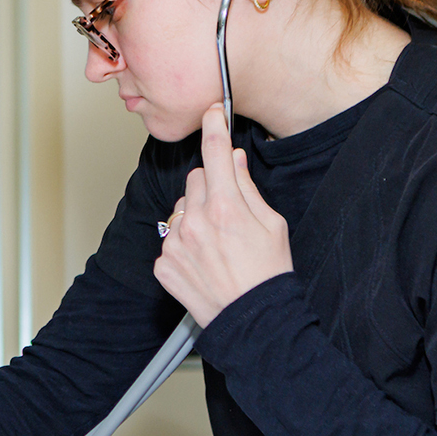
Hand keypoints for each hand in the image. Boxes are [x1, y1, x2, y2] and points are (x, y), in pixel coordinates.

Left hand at [155, 103, 292, 325]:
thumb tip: (235, 159)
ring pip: (181, 208)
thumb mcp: (273, 225)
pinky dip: (184, 244)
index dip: (214, 127)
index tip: (212, 113)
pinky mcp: (163, 263)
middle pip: (196, 179)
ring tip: (218, 243)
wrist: (253, 322)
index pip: (215, 153)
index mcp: (226, 207)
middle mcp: (195, 221)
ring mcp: (176, 243)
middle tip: (230, 211)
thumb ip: (248, 188)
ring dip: (196, 215)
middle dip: (211, 186)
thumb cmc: (268, 275)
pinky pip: (171, 238)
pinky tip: (204, 261)